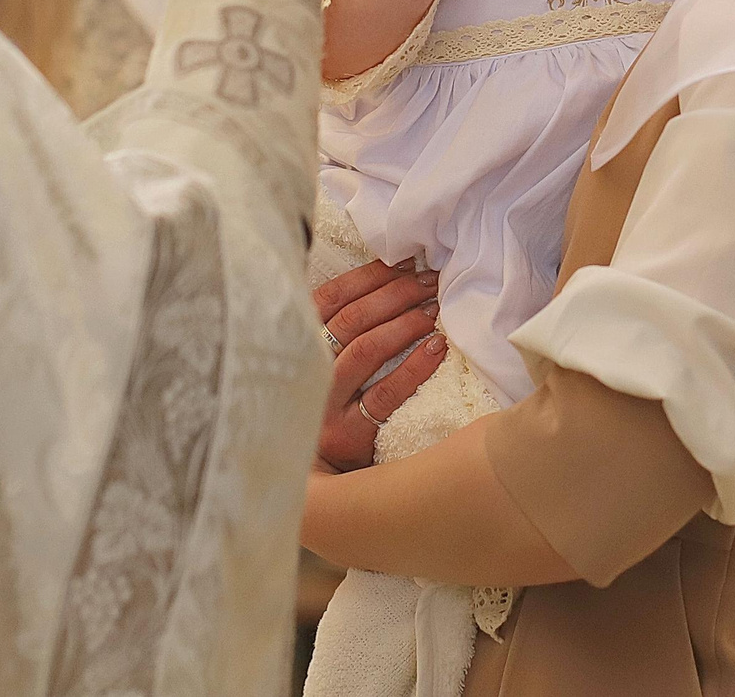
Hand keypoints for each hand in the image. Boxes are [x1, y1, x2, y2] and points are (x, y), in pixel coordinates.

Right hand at [314, 259, 448, 471]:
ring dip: (405, 324)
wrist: (308, 471)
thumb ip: (338, 324)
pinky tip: (437, 349)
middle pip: (352, 320)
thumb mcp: (316, 359)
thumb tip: (390, 275)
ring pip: (367, 350)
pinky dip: (414, 367)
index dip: (368, 277)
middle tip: (428, 282)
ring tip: (433, 309)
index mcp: (297, 343)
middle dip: (395, 294)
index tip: (403, 264)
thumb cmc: (322, 401)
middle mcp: (306, 369)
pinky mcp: (348, 434)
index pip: (330, 298)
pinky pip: (387, 394)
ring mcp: (325, 404)